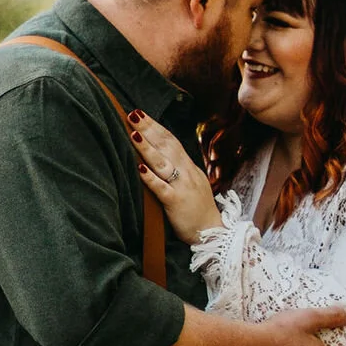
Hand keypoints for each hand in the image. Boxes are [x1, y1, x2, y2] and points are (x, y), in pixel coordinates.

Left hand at [130, 114, 219, 242]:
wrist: (212, 232)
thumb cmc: (198, 209)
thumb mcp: (192, 182)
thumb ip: (179, 168)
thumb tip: (162, 153)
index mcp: (189, 167)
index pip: (171, 141)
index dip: (156, 126)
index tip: (141, 113)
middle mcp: (186, 173)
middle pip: (166, 146)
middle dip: (149, 128)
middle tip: (133, 113)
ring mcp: (182, 187)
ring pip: (162, 163)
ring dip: (147, 147)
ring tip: (133, 133)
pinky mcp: (176, 203)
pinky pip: (162, 188)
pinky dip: (150, 177)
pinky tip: (139, 167)